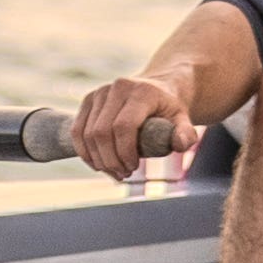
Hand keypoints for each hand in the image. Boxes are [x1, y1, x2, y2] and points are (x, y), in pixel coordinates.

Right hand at [69, 71, 198, 184]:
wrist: (158, 88)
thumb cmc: (170, 109)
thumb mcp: (183, 119)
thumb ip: (185, 133)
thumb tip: (179, 143)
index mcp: (141, 92)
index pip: (123, 126)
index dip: (125, 152)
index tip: (134, 168)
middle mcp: (116, 88)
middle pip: (101, 132)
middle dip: (110, 160)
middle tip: (124, 174)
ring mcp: (99, 93)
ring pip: (86, 134)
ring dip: (98, 160)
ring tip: (114, 172)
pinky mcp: (88, 100)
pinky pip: (77, 131)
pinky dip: (85, 153)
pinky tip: (99, 165)